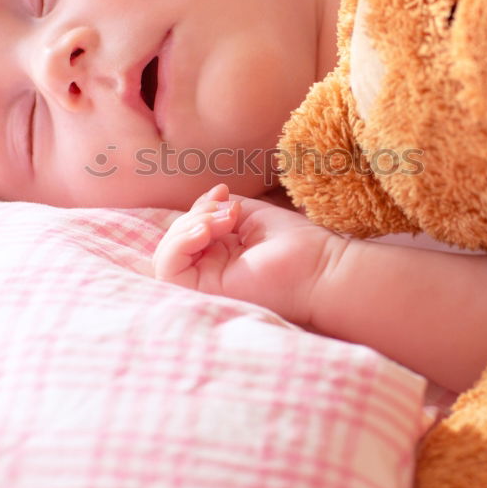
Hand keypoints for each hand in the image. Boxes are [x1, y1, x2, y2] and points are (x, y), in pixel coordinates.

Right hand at [152, 183, 346, 325]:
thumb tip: (204, 199)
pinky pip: (168, 269)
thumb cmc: (296, 246)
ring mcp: (205, 285)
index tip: (225, 194)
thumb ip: (219, 207)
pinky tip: (205, 231)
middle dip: (195, 216)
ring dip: (188, 227)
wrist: (320, 267)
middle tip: (230, 212)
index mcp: (220, 255)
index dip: (198, 209)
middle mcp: (209, 272)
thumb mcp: (249, 214)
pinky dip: (179, 243)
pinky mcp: (203, 293)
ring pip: (166, 255)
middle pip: (174, 241)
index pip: (186, 230)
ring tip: (223, 221)